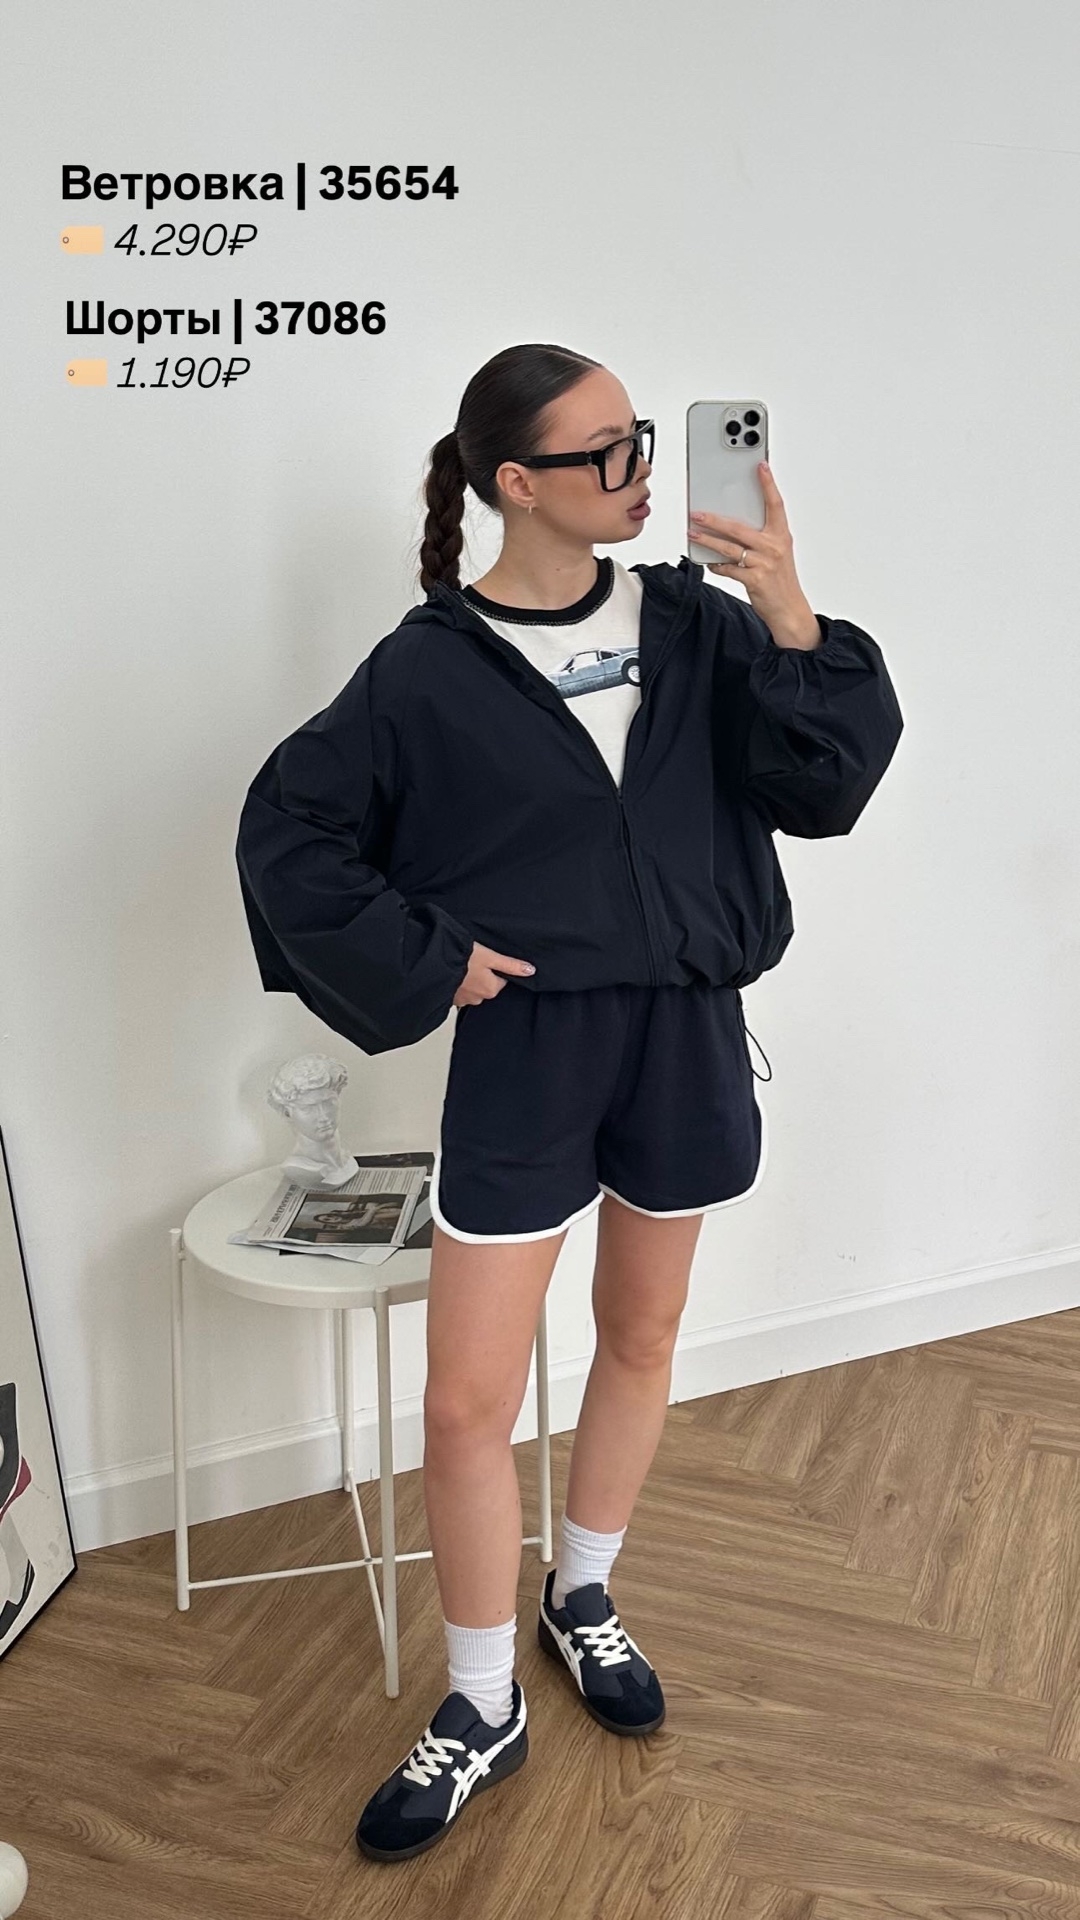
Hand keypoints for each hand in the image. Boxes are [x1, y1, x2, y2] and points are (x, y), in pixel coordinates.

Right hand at [453, 941, 535, 1007]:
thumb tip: (530, 970)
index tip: (488, 959)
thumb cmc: (462, 958)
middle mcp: (478, 998)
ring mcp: (463, 1000)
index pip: (501, 980)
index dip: (496, 968)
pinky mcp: (450, 998)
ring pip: (473, 989)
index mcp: (491, 989)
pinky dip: (459, 984)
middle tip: (474, 960)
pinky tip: (454, 973)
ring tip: (463, 966)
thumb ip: (511, 965)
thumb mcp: (490, 956)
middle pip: (487, 985)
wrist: (436, 963)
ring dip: (470, 980)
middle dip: (483, 975)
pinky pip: (460, 991)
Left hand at [688, 461, 816, 644]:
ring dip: (707, 540)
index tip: (760, 466)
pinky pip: (728, 568)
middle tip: (698, 513)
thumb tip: (733, 525)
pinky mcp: (754, 579)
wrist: (789, 608)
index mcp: (781, 536)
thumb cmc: (781, 580)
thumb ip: (761, 537)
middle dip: (714, 519)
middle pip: (739, 527)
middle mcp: (773, 547)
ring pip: (729, 547)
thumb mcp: (777, 553)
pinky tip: (709, 561)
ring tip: (693, 533)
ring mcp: (764, 563)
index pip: (775, 504)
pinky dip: (716, 564)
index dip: (768, 484)